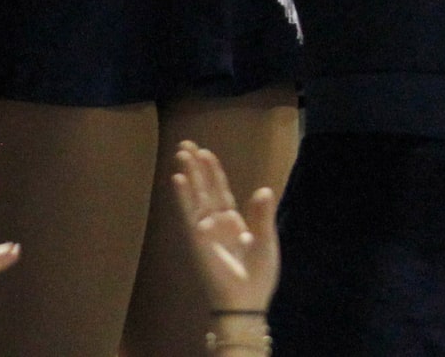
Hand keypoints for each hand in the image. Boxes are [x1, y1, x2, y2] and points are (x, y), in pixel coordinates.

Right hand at [171, 140, 279, 316]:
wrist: (246, 300)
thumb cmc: (258, 275)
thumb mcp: (266, 240)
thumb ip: (263, 215)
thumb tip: (263, 189)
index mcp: (233, 222)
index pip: (221, 190)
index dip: (213, 172)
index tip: (205, 152)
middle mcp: (217, 223)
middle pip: (205, 188)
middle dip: (197, 167)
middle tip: (186, 144)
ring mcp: (206, 230)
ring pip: (196, 196)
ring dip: (189, 175)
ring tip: (181, 153)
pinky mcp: (199, 239)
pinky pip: (189, 213)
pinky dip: (184, 196)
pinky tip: (178, 179)